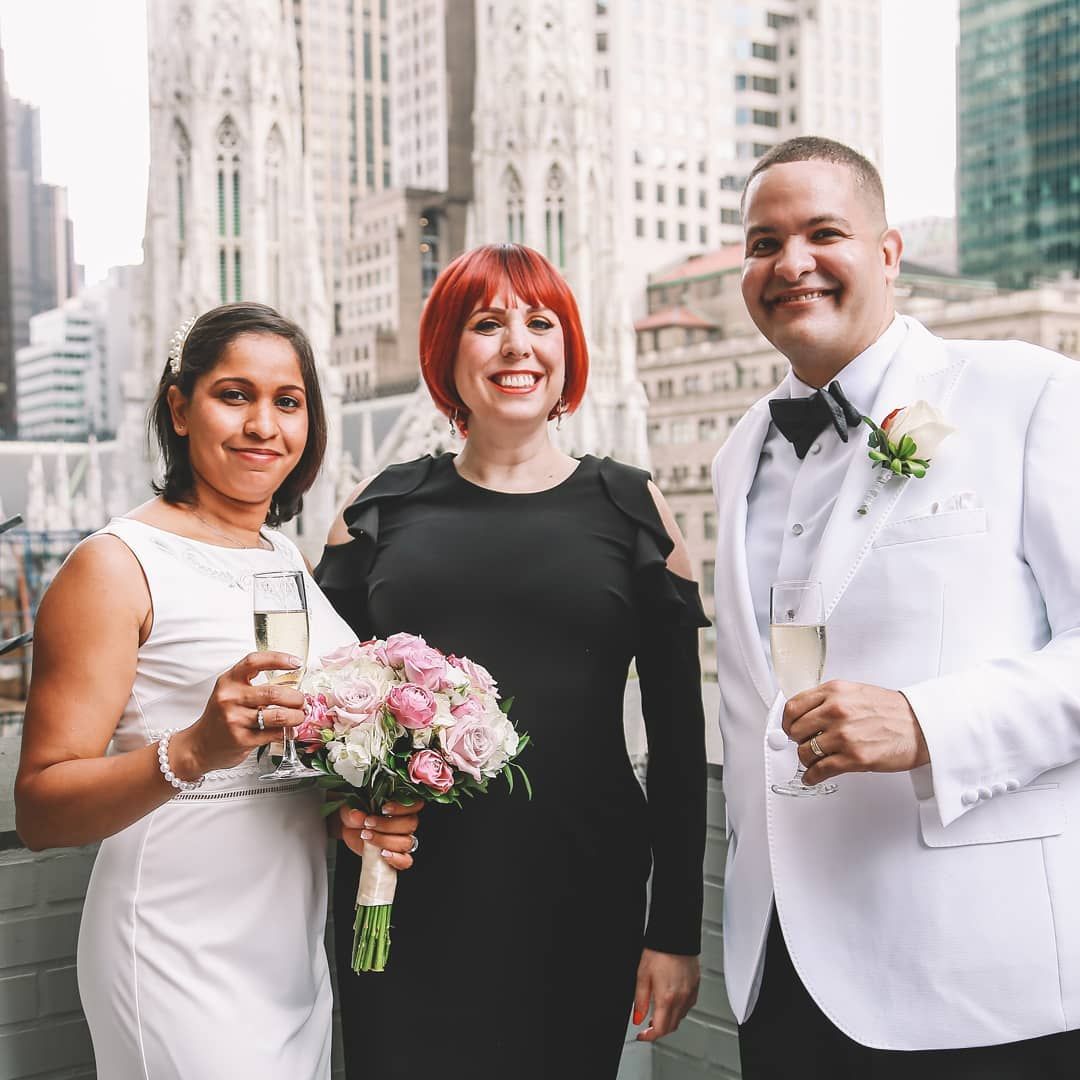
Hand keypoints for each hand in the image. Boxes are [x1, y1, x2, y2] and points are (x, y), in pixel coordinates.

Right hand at [170, 652, 305, 777]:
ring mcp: (235, 720)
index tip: (296, 662)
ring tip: (299, 716)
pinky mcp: (242, 739)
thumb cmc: (220, 716)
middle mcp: (230, 698)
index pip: (255, 662)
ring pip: (279, 715)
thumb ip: (253, 684)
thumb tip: (292, 682)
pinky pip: (274, 734)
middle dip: (296, 698)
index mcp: (229, 681)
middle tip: (301, 701)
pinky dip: (287, 732)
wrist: (199, 745)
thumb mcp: (230, 692)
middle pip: (274, 693)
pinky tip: (289, 730)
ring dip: (296, 716)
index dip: (278, 659)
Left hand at [330, 801, 424, 871]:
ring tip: (368, 837)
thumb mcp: (351, 811)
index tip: (384, 809)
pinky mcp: (397, 857)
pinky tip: (383, 854)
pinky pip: (406, 861)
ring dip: (386, 841)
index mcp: (399, 807)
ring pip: (407, 842)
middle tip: (368, 824)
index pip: (414, 804)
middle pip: (410, 824)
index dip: (403, 807)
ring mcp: (402, 841)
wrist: (351, 833)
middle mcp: (404, 824)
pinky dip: (396, 859)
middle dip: (388, 825)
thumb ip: (354, 813)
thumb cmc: (355, 818)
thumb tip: (356, 816)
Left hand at [632, 949, 699, 1041]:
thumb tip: (638, 1017)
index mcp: (666, 998)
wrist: (675, 936)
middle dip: (659, 1030)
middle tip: (648, 1025)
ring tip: (658, 1011)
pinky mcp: (696, 987)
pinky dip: (679, 1010)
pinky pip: (688, 1006)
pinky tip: (671, 1001)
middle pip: (671, 1026)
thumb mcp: (642, 976)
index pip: (660, 1029)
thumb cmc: (658, 951)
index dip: (649, 1036)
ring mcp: (690, 993)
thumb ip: (640, 1000)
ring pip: (680, 1017)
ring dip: (669, 1020)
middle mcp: (681, 998)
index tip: (642, 1035)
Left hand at [784, 680, 929, 784]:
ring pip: (805, 752)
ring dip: (806, 759)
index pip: (793, 706)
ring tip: (813, 760)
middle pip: (795, 730)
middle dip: (797, 740)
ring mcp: (844, 735)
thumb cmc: (892, 710)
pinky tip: (812, 777)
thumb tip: (806, 714)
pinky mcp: (854, 758)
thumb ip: (829, 700)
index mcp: (835, 692)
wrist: (921, 725)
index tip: (788, 727)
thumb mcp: (855, 692)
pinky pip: (820, 770)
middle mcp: (836, 711)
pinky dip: (812, 776)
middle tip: (803, 743)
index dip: (787, 721)